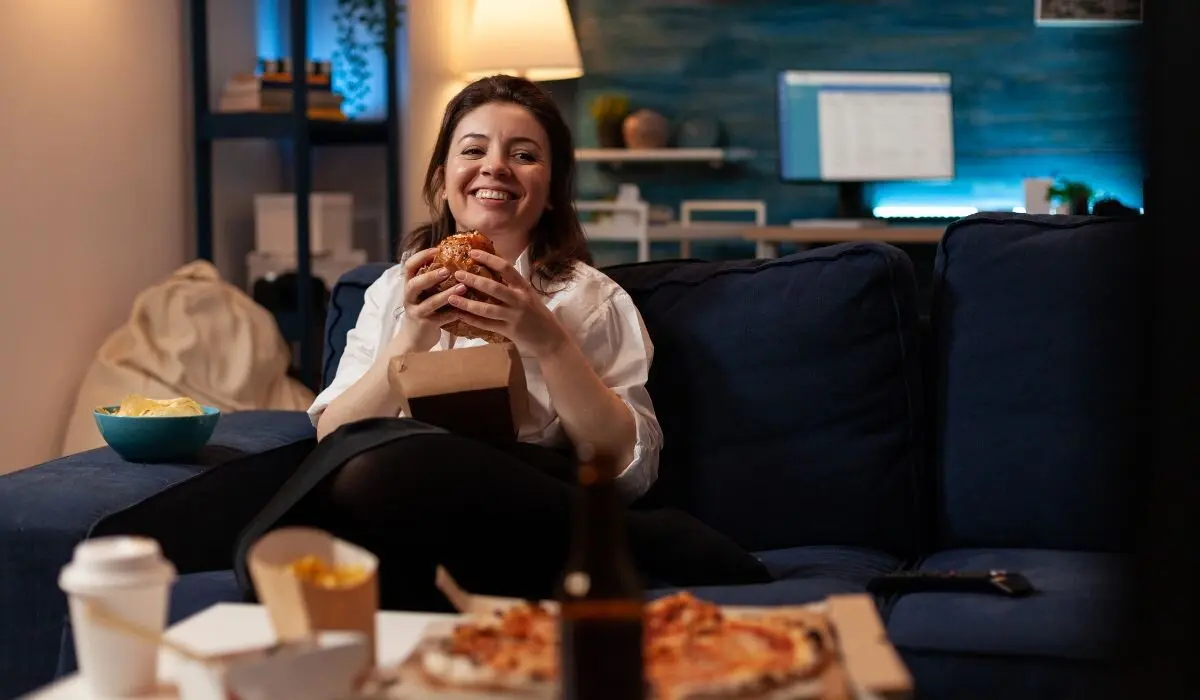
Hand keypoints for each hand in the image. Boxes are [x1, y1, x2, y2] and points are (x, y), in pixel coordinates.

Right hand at [390, 248, 464, 353]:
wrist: (414, 340)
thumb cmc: (424, 311)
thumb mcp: (423, 294)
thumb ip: (432, 280)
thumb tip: (454, 259)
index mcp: (409, 286)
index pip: (409, 266)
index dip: (421, 256)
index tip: (437, 249)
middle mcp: (409, 298)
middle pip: (414, 284)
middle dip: (431, 276)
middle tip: (447, 270)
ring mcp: (416, 312)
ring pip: (429, 302)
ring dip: (446, 294)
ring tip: (462, 287)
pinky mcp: (425, 325)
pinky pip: (441, 318)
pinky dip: (453, 313)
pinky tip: (465, 309)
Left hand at [447, 249, 568, 357]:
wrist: (550, 338)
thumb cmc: (537, 314)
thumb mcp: (528, 295)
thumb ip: (512, 285)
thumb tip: (490, 268)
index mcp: (524, 287)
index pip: (506, 268)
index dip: (489, 259)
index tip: (473, 253)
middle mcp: (519, 300)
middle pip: (494, 288)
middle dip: (474, 280)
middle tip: (457, 274)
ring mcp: (514, 317)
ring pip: (487, 309)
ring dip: (467, 303)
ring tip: (452, 297)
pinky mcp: (509, 331)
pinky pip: (487, 325)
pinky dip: (472, 320)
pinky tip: (459, 315)